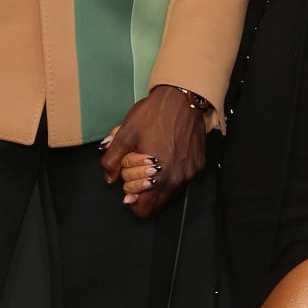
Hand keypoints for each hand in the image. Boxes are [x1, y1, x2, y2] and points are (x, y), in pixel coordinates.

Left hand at [99, 86, 208, 217]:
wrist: (183, 98)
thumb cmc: (155, 113)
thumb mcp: (125, 133)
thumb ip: (112, 160)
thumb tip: (110, 178)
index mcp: (158, 174)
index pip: (143, 209)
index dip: (132, 198)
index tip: (129, 182)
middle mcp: (177, 178)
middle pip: (156, 204)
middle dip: (143, 191)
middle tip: (138, 167)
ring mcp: (189, 173)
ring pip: (168, 192)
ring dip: (157, 182)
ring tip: (152, 157)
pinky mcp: (198, 165)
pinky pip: (181, 179)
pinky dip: (170, 172)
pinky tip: (166, 152)